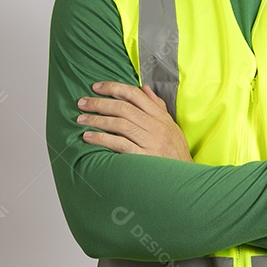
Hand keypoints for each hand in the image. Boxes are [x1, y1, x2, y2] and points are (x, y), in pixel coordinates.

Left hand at [77, 81, 192, 161]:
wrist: (185, 179)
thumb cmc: (175, 152)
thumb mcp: (171, 126)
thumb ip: (157, 106)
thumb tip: (144, 88)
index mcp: (161, 116)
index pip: (135, 95)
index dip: (114, 88)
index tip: (96, 87)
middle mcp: (156, 126)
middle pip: (124, 108)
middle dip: (100, 103)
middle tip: (82, 103)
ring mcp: (150, 142)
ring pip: (119, 124)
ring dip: (97, 120)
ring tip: (81, 120)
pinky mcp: (144, 157)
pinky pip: (119, 144)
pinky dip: (102, 139)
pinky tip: (89, 137)